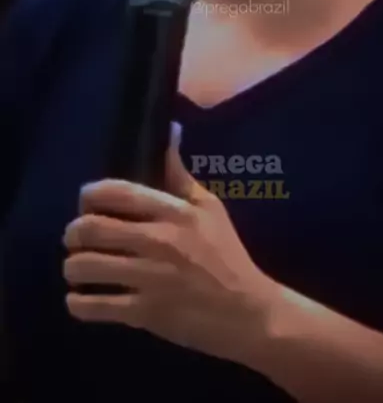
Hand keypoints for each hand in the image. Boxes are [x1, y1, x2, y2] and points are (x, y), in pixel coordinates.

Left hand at [63, 126, 278, 362]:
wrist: (247, 312)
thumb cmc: (227, 255)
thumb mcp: (210, 208)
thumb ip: (180, 174)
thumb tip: (169, 131)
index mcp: (173, 212)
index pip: (116, 192)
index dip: (89, 195)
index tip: (86, 202)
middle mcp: (156, 240)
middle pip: (89, 228)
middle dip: (73, 232)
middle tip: (76, 238)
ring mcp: (148, 278)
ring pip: (83, 267)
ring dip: (73, 267)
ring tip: (79, 268)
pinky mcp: (143, 313)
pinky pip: (93, 305)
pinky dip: (78, 302)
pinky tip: (83, 298)